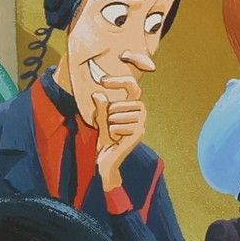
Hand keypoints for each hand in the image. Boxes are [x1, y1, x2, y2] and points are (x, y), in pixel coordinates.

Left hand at [94, 72, 146, 190]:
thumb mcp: (100, 119)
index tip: (101, 81)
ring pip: (114, 115)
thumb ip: (100, 107)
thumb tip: (98, 94)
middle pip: (117, 104)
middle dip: (107, 114)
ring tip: (113, 133)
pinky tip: (116, 140)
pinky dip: (110, 133)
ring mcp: (141, 122)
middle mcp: (141, 111)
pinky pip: (115, 126)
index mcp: (134, 105)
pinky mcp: (139, 133)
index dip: (118, 80)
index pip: (132, 85)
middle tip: (110, 126)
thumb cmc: (106, 138)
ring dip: (108, 125)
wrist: (110, 159)